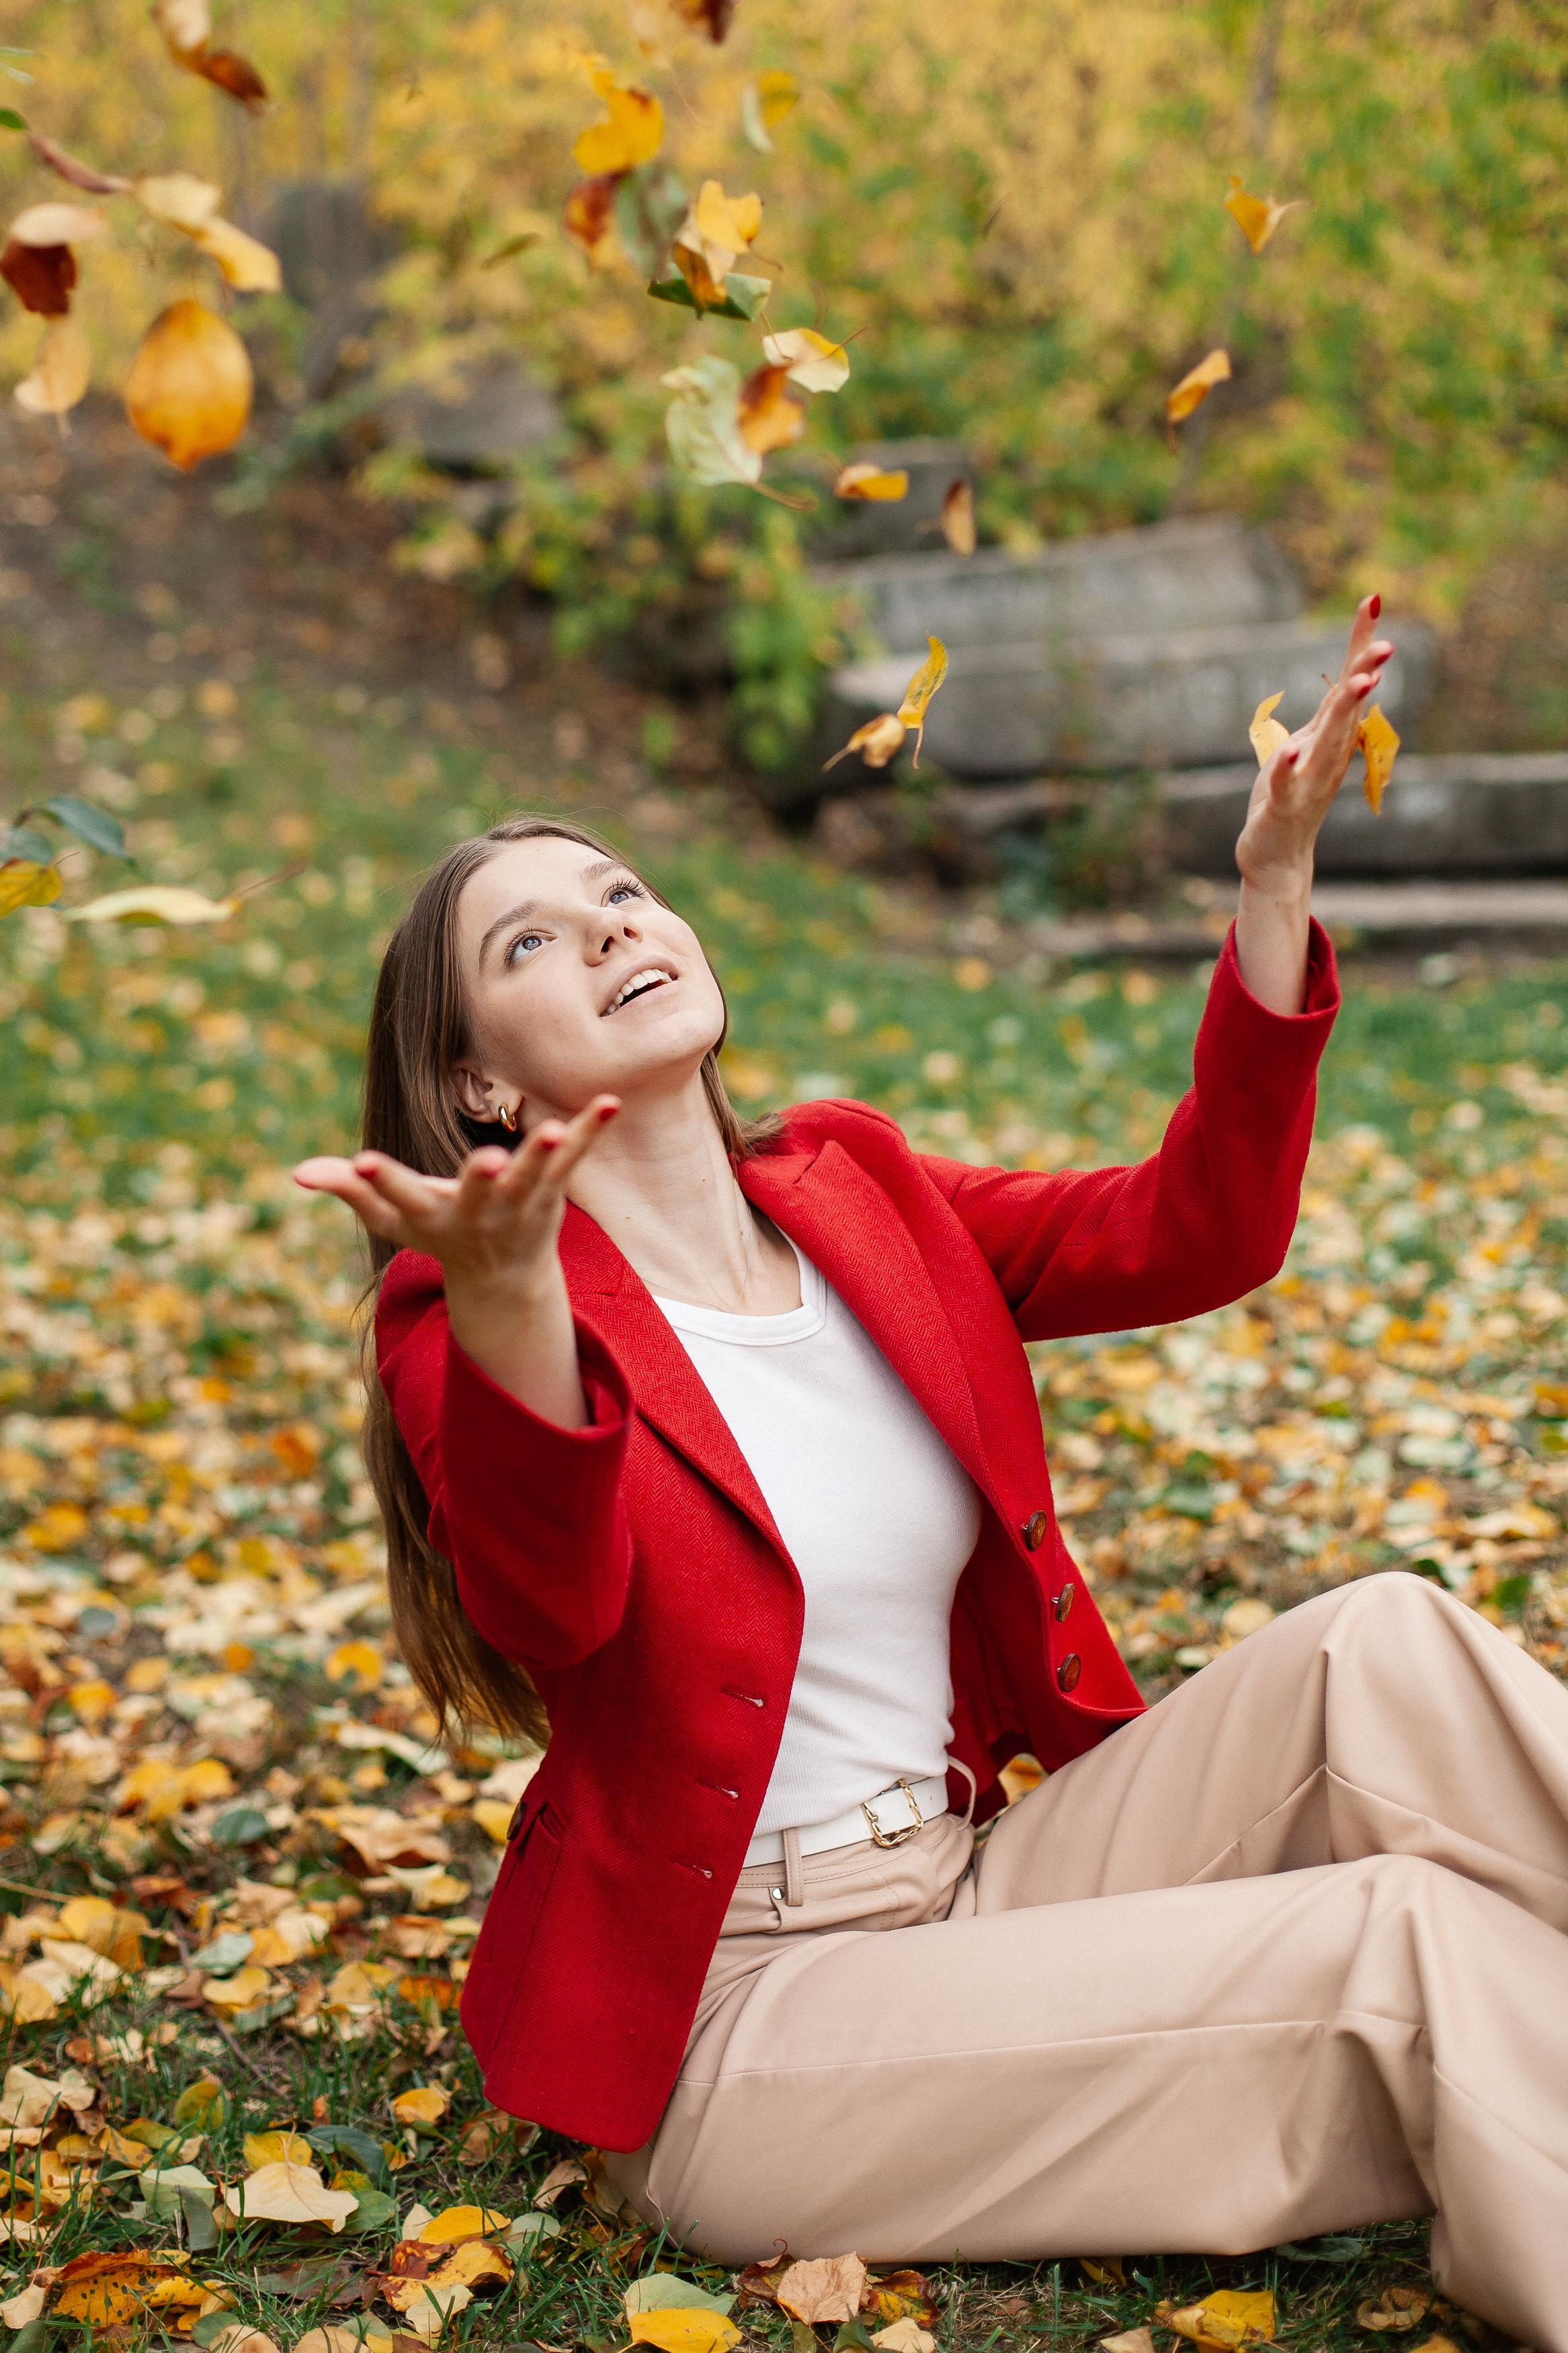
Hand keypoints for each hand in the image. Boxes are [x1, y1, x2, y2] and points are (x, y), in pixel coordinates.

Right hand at [294, 1096, 619, 1426]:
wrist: (503, 1280)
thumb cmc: (439, 1235)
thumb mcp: (393, 1219)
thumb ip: (353, 1190)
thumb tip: (298, 1174)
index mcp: (433, 1218)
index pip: (401, 1198)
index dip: (379, 1181)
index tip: (360, 1162)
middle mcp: (479, 1215)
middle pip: (480, 1195)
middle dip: (483, 1179)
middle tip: (490, 1161)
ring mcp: (520, 1203)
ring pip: (534, 1178)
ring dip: (543, 1153)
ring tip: (555, 1128)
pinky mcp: (552, 1189)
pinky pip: (574, 1158)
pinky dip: (590, 1130)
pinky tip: (610, 1102)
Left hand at [1235, 593, 1392, 892]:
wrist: (1276, 857)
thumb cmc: (1288, 798)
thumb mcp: (1307, 747)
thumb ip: (1325, 717)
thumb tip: (1347, 682)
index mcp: (1331, 737)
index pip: (1349, 682)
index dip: (1361, 643)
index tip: (1372, 599)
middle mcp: (1328, 756)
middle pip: (1348, 709)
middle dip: (1365, 674)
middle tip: (1387, 644)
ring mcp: (1308, 781)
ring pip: (1328, 742)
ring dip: (1344, 712)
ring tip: (1359, 683)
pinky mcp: (1283, 806)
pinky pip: (1285, 782)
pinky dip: (1288, 767)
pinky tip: (1293, 752)